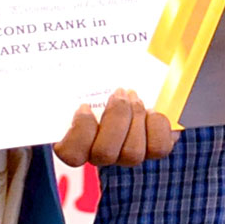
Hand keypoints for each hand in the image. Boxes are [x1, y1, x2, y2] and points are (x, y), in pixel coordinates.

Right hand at [54, 90, 175, 168]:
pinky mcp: (153, 149)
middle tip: (120, 92)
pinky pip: (158, 148)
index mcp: (79, 140)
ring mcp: (128, 155)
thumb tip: (66, 67)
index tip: (84, 106)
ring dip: (136, 118)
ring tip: (135, 97)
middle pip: (104, 153)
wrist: (140, 85)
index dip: (80, 131)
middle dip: (115, 118)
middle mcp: (103, 154)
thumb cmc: (108, 82)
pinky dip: (156, 125)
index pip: (72, 154)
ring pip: (132, 153)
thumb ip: (76, 82)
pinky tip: (153, 110)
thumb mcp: (92, 79)